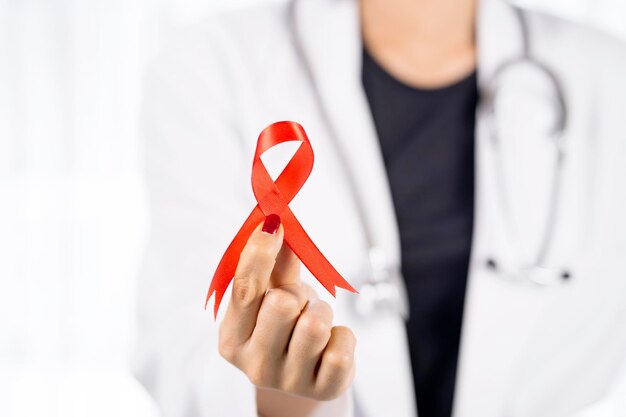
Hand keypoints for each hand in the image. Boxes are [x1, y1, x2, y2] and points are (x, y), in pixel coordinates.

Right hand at [218, 214, 355, 404]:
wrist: (304, 376)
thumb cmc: (283, 327)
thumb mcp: (273, 294)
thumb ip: (274, 263)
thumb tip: (276, 222)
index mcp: (232, 338)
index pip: (243, 290)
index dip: (259, 253)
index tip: (274, 223)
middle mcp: (255, 365)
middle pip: (282, 304)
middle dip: (298, 293)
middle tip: (298, 303)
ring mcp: (289, 381)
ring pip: (316, 323)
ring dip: (322, 312)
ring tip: (315, 322)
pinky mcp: (324, 389)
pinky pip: (343, 343)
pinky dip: (343, 335)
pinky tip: (330, 344)